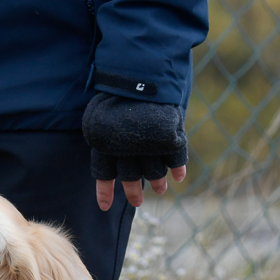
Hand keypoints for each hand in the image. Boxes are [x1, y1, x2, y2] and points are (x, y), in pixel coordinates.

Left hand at [81, 92, 187, 210]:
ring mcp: (150, 144)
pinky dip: (178, 168)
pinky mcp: (169, 137)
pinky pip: (175, 158)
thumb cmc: (117, 88)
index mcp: (106, 143)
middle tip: (138, 202)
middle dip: (133, 192)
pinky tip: (178, 177)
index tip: (105, 207)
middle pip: (131, 177)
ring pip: (154, 172)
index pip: (104, 172)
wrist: (141, 71)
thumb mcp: (101, 110)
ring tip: (160, 190)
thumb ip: (103, 130)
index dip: (105, 191)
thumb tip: (103, 146)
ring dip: (157, 182)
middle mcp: (127, 149)